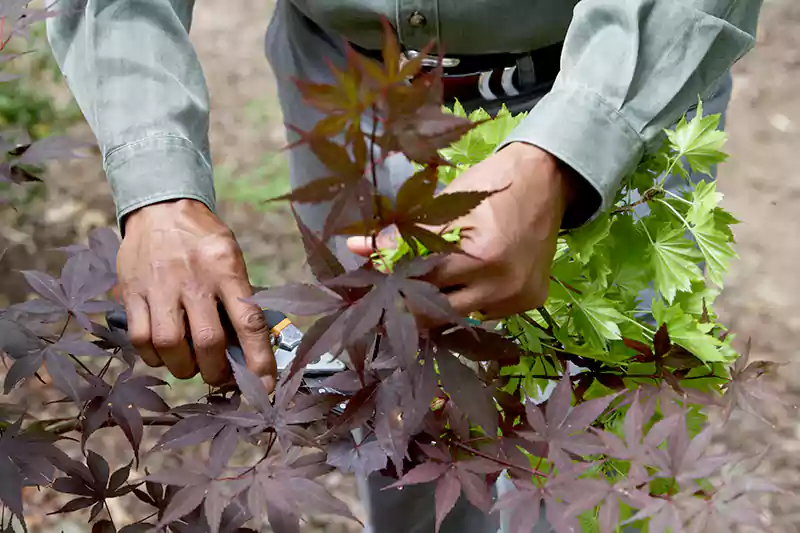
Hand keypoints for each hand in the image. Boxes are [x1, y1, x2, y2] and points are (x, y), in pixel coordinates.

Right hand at [117, 199, 275, 390]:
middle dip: (218, 372)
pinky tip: (165, 353)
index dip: (258, 360)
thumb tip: (249, 347)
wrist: (161, 207)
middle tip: (222, 375)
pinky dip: (155, 357)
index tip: (264, 385)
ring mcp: (159, 287)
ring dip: (185, 368)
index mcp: (226, 269)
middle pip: (208, 342)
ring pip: (171, 346)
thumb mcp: (232, 257)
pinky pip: (141, 339)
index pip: (249, 322)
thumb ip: (239, 297)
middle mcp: (193, 280)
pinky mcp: (132, 293)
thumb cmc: (204, 239)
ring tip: (193, 366)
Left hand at [348, 142, 575, 320]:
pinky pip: (489, 311)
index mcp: (480, 257)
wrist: (545, 179)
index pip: (422, 282)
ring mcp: (519, 297)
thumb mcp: (444, 204)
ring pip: (464, 314)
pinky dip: (474, 298)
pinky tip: (472, 278)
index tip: (376, 285)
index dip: (395, 283)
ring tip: (436, 279)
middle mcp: (502, 284)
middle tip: (396, 295)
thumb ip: (403, 234)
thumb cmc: (489, 185)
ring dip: (445, 301)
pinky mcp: (532, 301)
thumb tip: (356, 248)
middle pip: (440, 310)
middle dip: (415, 302)